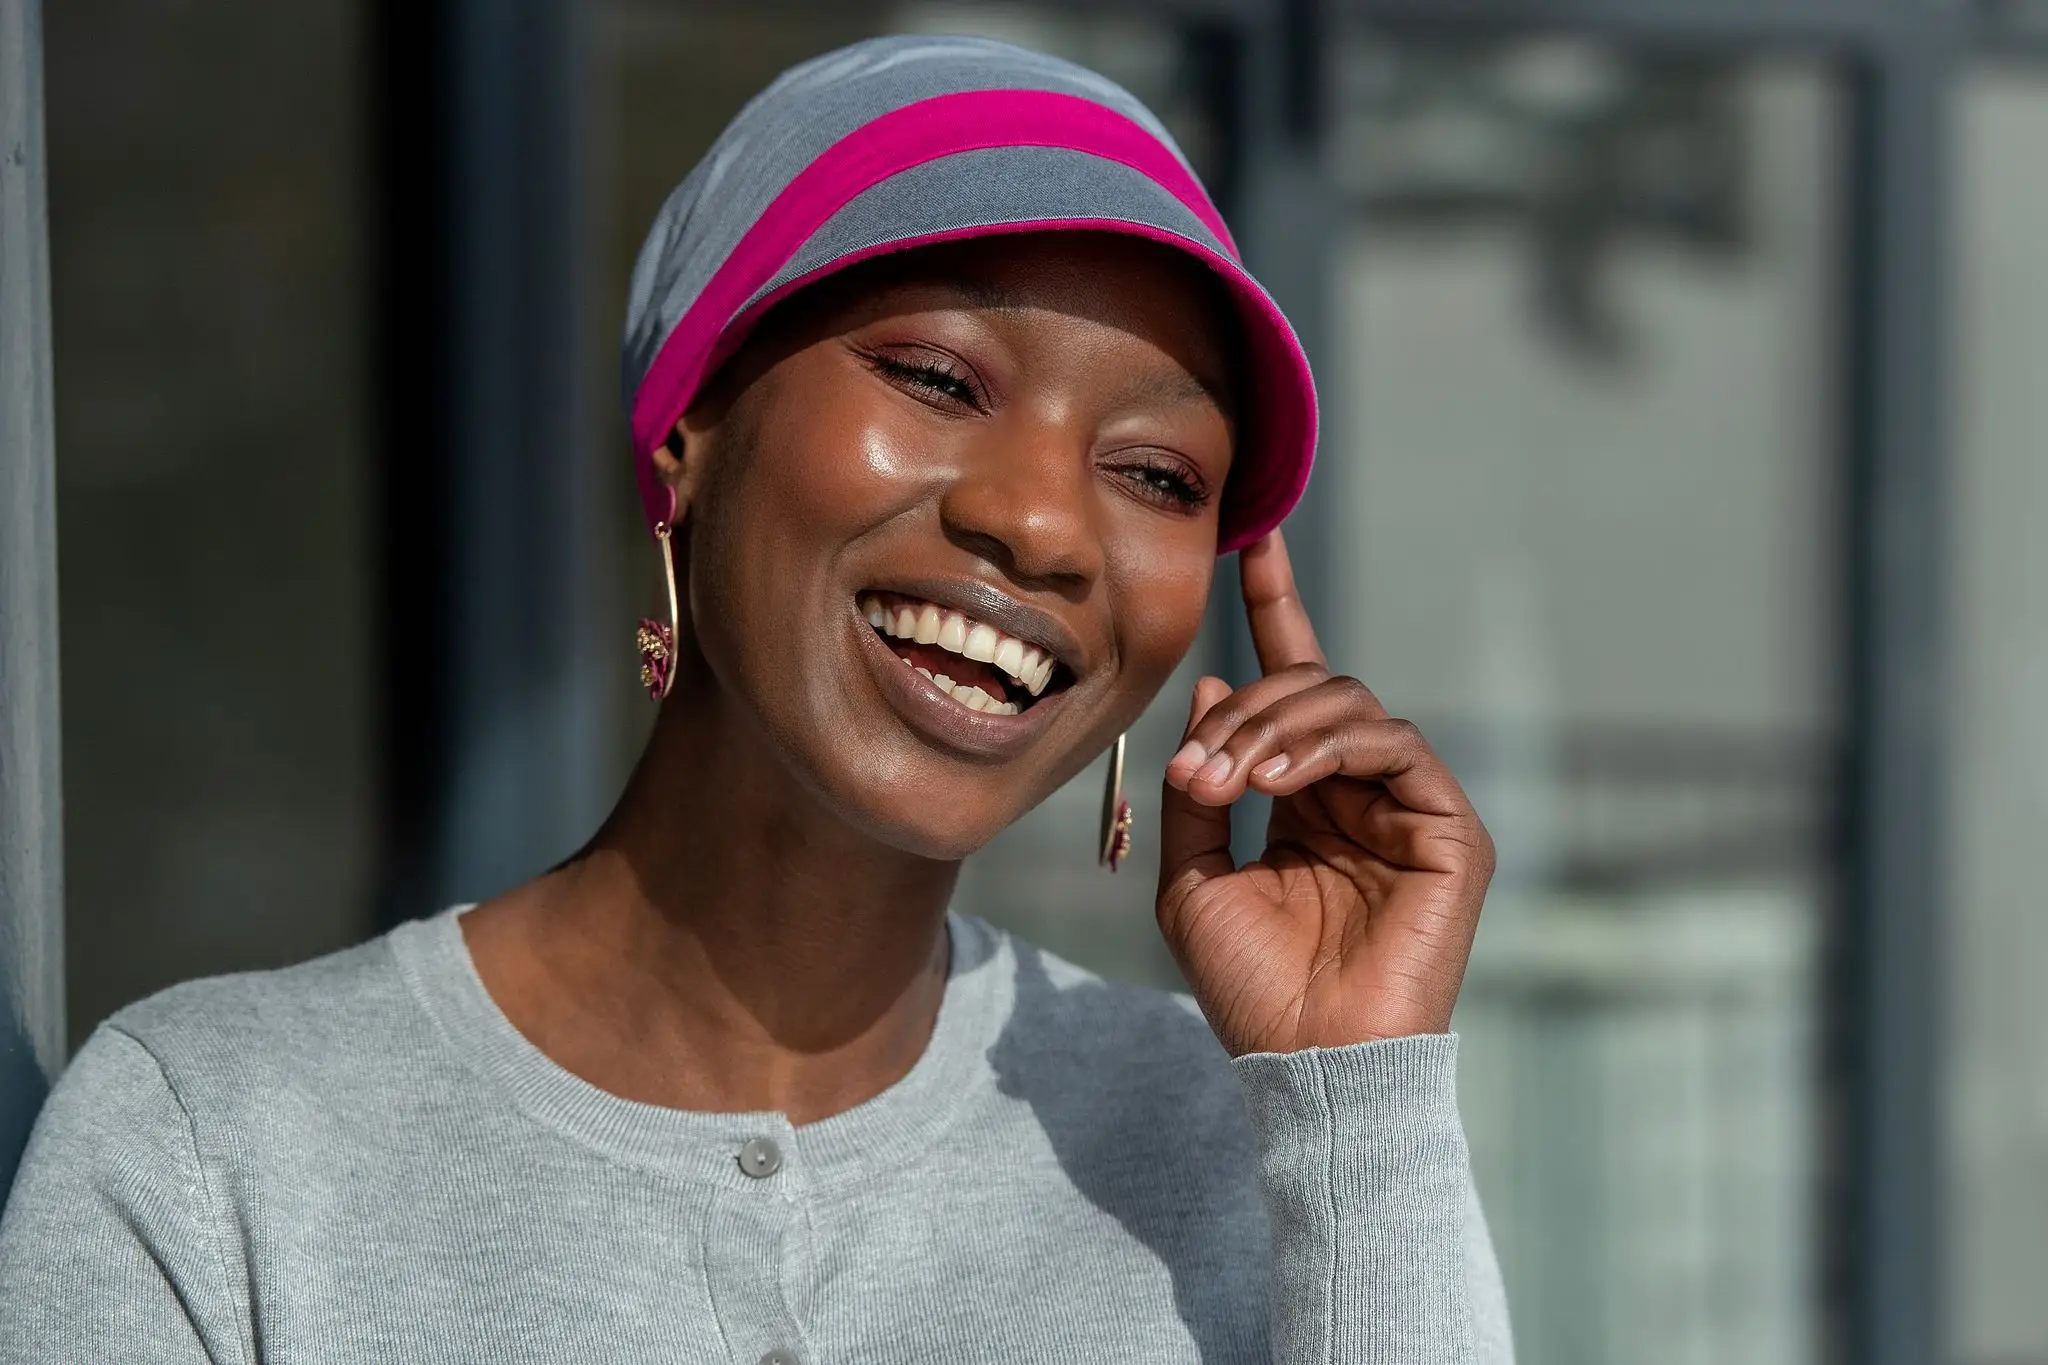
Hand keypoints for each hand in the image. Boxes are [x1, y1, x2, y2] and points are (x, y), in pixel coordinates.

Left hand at [1157, 532, 1494, 1055]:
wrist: (1304, 1061)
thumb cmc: (1249, 987)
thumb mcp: (1192, 879)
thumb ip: (1202, 783)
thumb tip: (1212, 685)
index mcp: (1305, 796)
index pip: (1295, 681)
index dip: (1276, 606)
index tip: (1250, 540)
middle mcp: (1359, 790)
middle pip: (1310, 686)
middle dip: (1243, 712)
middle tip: (1198, 769)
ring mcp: (1410, 806)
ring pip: (1350, 705)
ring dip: (1277, 728)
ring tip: (1233, 782)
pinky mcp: (1451, 829)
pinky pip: (1393, 743)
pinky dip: (1328, 749)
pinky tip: (1280, 785)